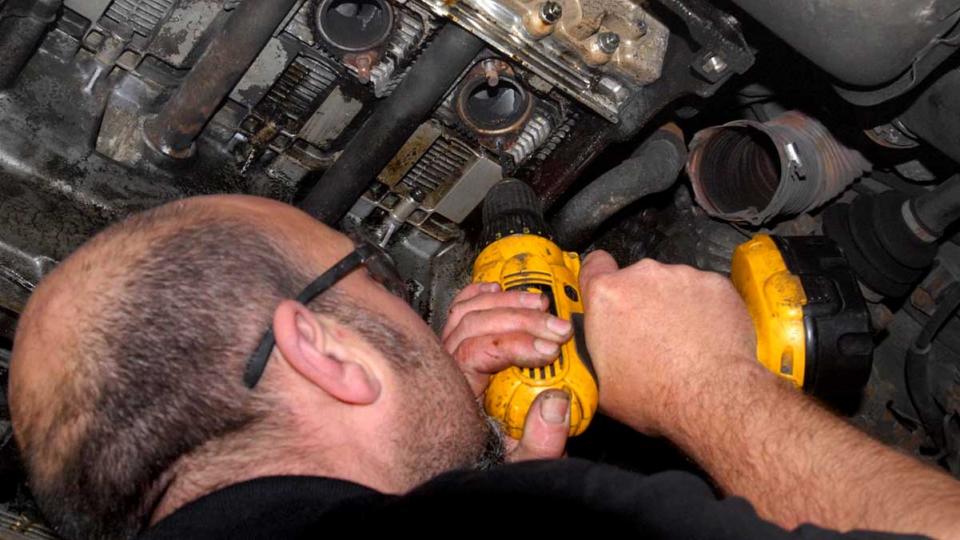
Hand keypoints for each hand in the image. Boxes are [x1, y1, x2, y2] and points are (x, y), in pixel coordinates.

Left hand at [441, 282, 573, 459]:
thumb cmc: (490, 467)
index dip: (515, 344)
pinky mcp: (455, 352)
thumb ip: (541, 443)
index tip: (549, 349)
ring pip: (466, 313)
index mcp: (455, 398)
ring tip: (541, 304)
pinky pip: (457, 313)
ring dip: (506, 303)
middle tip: (559, 327)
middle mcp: (445, 373)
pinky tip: (500, 291)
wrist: (468, 477)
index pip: (476, 351)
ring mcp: (446, 360)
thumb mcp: (520, 467)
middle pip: (474, 324)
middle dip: (521, 320)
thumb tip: (556, 401)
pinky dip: (478, 295)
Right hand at [578, 251, 756, 435]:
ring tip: (682, 341)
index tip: (606, 292)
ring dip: (672, 306)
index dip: (599, 278)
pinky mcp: (715, 285)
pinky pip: (704, 291)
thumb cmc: (657, 395)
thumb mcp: (601, 384)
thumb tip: (597, 352)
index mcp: (607, 296)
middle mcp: (642, 276)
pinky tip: (705, 338)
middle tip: (649, 337)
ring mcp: (681, 277)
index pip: (594, 265)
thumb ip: (593, 353)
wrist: (712, 398)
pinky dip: (704, 309)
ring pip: (671, 286)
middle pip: (635, 280)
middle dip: (639, 302)